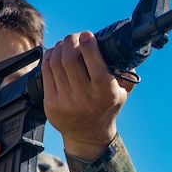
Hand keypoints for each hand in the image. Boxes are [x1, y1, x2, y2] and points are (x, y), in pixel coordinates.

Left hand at [41, 31, 134, 160]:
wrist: (88, 136)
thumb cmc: (105, 108)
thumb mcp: (121, 93)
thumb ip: (125, 72)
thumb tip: (121, 48)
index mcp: (105, 93)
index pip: (94, 63)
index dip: (88, 43)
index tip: (87, 35)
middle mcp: (85, 98)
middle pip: (70, 58)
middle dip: (71, 40)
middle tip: (75, 37)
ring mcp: (65, 102)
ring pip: (56, 62)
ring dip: (60, 46)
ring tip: (66, 44)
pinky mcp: (50, 104)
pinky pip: (46, 71)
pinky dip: (50, 57)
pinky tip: (56, 54)